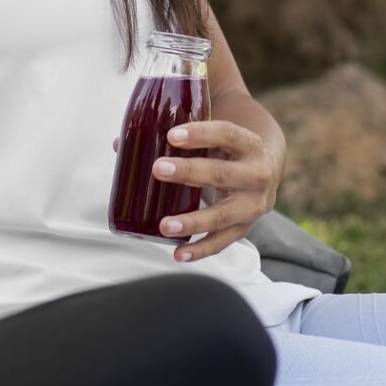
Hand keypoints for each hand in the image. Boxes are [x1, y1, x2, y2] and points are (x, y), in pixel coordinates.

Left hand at [150, 121, 279, 261]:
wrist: (266, 168)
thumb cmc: (226, 146)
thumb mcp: (211, 132)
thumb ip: (173, 133)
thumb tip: (120, 144)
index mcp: (249, 144)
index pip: (227, 134)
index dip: (201, 134)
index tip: (171, 135)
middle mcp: (256, 174)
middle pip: (222, 173)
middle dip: (190, 172)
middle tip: (158, 169)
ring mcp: (254, 205)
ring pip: (224, 215)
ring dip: (194, 221)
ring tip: (164, 225)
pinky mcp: (245, 227)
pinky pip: (224, 241)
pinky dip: (202, 249)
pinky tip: (179, 253)